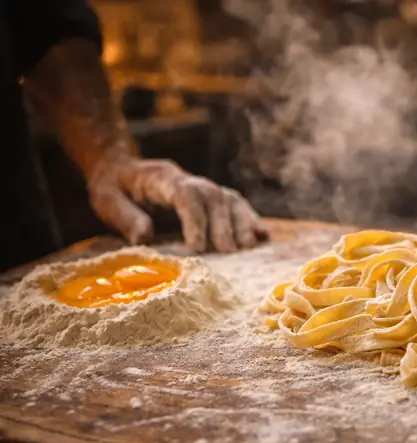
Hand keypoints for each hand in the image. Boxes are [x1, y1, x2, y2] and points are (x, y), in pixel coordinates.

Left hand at [86, 158, 267, 251]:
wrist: (119, 168)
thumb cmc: (113, 187)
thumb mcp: (107, 200)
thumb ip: (126, 217)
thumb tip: (145, 237)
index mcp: (161, 178)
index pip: (185, 194)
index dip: (195, 219)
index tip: (197, 246)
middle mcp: (188, 179)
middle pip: (214, 196)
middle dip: (223, 224)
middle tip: (227, 251)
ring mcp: (202, 186)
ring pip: (229, 199)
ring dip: (242, 221)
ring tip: (249, 245)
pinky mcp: (210, 197)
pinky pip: (235, 204)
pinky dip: (249, 219)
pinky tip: (262, 235)